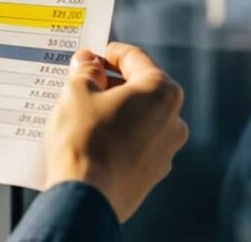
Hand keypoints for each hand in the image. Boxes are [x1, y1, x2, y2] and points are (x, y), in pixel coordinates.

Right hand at [44, 42, 188, 222]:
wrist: (84, 196)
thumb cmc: (83, 138)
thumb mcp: (77, 91)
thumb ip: (86, 70)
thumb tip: (89, 63)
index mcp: (161, 92)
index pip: (134, 58)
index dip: (107, 53)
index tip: (87, 57)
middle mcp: (173, 120)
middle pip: (139, 88)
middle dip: (110, 82)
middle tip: (80, 82)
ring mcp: (166, 151)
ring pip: (137, 117)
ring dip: (113, 110)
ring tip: (81, 112)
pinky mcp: (152, 174)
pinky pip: (134, 143)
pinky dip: (116, 135)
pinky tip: (90, 138)